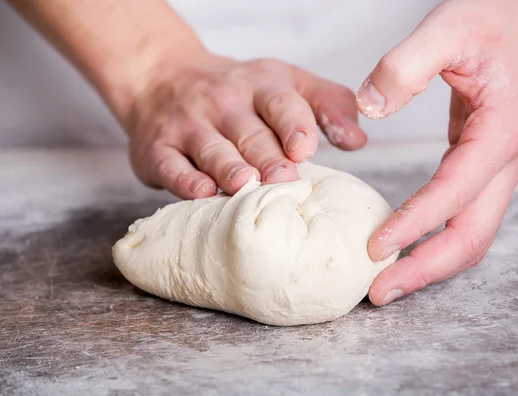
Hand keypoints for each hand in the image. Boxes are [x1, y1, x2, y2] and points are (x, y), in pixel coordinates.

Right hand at [127, 50, 365, 198]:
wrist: (162, 78)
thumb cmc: (236, 92)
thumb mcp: (284, 82)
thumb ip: (326, 104)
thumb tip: (358, 140)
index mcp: (259, 86)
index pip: (280, 102)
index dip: (294, 124)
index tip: (305, 148)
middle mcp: (222, 102)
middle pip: (248, 133)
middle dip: (267, 158)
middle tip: (284, 179)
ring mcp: (188, 125)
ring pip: (212, 150)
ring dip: (229, 168)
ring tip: (245, 186)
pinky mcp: (159, 149)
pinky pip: (172, 166)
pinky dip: (185, 181)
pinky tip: (201, 193)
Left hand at [357, 0, 517, 304]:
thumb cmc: (494, 19)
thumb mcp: (447, 28)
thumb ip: (405, 65)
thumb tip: (367, 110)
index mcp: (500, 131)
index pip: (454, 192)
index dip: (415, 223)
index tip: (375, 246)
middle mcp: (503, 159)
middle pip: (472, 236)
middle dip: (426, 269)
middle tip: (379, 292)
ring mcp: (494, 167)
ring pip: (469, 233)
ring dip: (429, 263)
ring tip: (385, 282)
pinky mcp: (478, 164)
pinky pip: (458, 215)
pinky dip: (431, 238)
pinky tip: (400, 244)